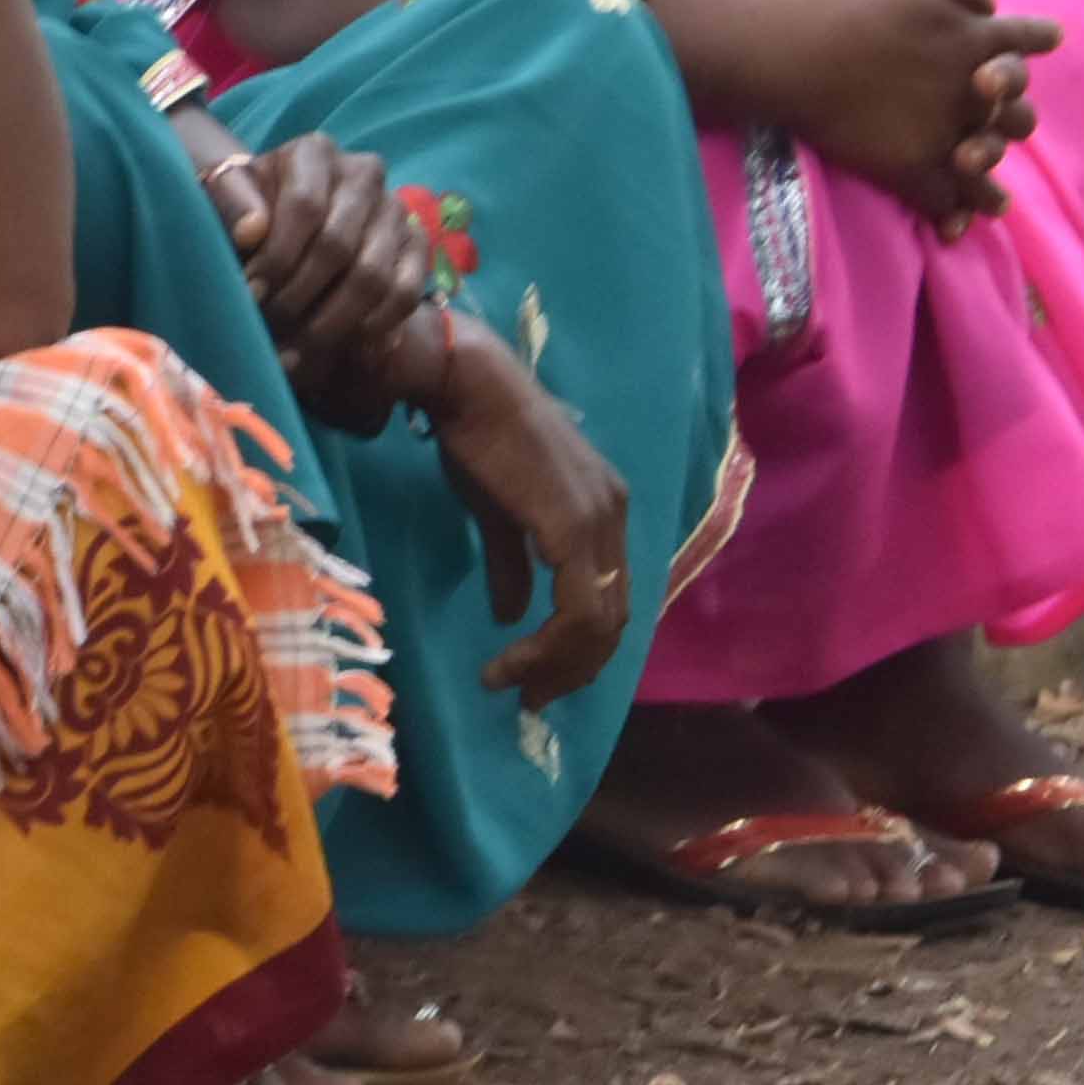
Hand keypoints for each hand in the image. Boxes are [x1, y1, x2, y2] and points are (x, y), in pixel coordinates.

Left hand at [204, 133, 441, 424]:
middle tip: (272, 330)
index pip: (305, 207)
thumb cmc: (248, 208)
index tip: (250, 295)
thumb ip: (230, 204)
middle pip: (339, 247)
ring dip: (333, 324)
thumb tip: (251, 231)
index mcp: (315, 152)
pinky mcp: (416, 244)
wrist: (281, 214)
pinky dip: (377, 329)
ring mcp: (395, 209)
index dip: (277, 258)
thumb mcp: (224, 195)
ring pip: (375, 276)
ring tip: (298, 352)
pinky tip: (347, 352)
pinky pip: (407, 293)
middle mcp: (364, 173)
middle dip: (299, 298)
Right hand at [414, 320, 634, 703]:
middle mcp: (614, 517)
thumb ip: (511, 563)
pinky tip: (511, 660)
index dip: (579, 645)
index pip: (610, 594)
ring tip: (514, 685)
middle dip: (573, 667)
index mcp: (604, 509)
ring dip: (556, 666)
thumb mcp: (498, 510)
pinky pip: (576, 611)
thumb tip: (509, 614)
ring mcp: (598, 523)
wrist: (469, 387)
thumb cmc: (478, 437)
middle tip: (531, 697)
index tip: (537, 674)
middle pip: (614, 619)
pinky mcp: (572, 530)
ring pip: (598, 623)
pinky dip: (546, 648)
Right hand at [751, 0, 1057, 223]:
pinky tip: (956, 226)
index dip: (1038, 37)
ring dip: (990, 175)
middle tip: (1007, 118)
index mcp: (975, 35)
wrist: (799, 48)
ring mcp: (948, 130)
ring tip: (998, 200)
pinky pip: (948, 199)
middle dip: (1013, 115)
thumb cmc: (843, 2)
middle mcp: (973, 86)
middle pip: (1017, 110)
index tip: (1053, 37)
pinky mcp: (915, 168)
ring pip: (987, 161)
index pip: (1023, 36)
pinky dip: (954, 214)